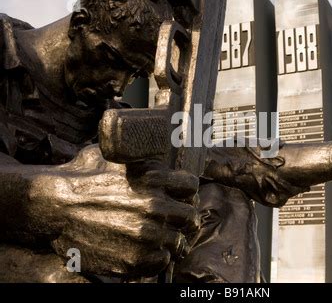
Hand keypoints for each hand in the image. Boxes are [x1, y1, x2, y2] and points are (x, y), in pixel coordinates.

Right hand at [24, 145, 199, 277]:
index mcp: (154, 178)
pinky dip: (156, 258)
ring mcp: (146, 234)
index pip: (191, 187)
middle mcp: (155, 206)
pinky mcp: (134, 258)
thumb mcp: (117, 156)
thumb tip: (160, 159)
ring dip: (172, 241)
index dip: (187, 193)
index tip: (180, 198)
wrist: (53, 204)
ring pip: (179, 243)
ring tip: (161, 240)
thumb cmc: (81, 176)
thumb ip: (144, 161)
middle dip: (185, 220)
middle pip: (191, 217)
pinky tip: (145, 251)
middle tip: (177, 224)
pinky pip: (161, 262)